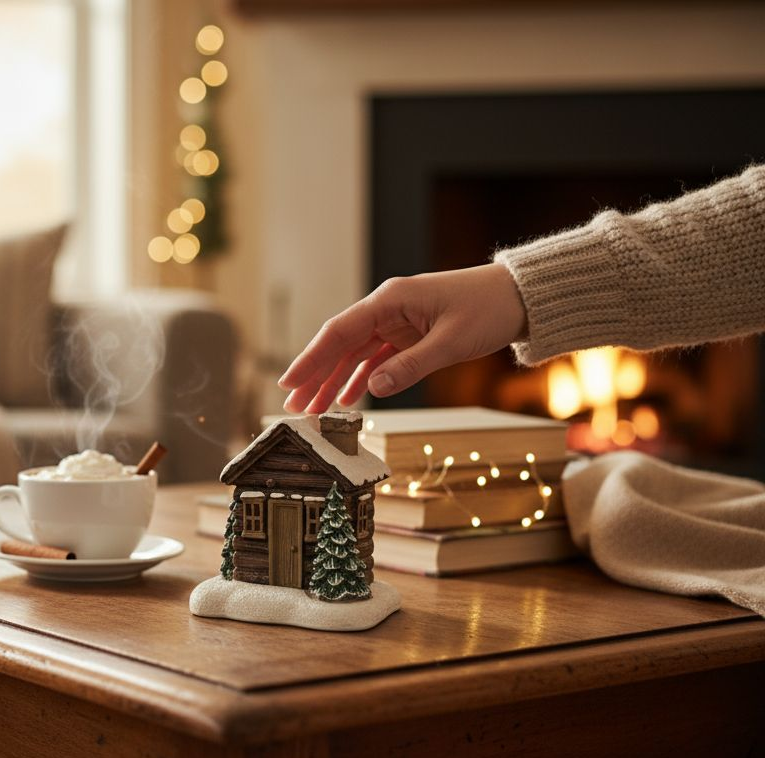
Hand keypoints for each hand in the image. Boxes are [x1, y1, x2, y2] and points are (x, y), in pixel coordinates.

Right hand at [277, 263, 526, 412]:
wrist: (520, 296)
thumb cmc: (488, 307)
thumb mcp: (451, 341)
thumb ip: (411, 366)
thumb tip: (374, 388)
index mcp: (390, 300)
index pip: (339, 331)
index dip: (311, 358)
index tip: (289, 381)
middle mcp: (387, 309)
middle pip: (340, 345)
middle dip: (315, 376)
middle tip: (294, 405)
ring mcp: (397, 321)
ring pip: (354, 354)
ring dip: (334, 381)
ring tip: (315, 408)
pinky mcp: (409, 333)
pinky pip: (376, 357)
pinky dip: (361, 378)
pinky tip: (348, 398)